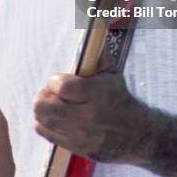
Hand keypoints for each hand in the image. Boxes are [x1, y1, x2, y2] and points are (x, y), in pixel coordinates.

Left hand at [33, 60, 148, 162]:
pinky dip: (44, 121)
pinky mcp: (73, 147)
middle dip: (45, 93)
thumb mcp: (112, 72)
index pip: (62, 87)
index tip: (59, 78)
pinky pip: (44, 131)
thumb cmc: (119, 97)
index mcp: (98, 94)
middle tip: (53, 90)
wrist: (136, 134)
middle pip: (44, 105)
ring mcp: (79, 135)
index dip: (55, 80)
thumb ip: (96, 53)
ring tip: (54, 101)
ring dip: (44, 106)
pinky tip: (56, 115)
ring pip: (41, 118)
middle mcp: (87, 116)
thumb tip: (88, 30)